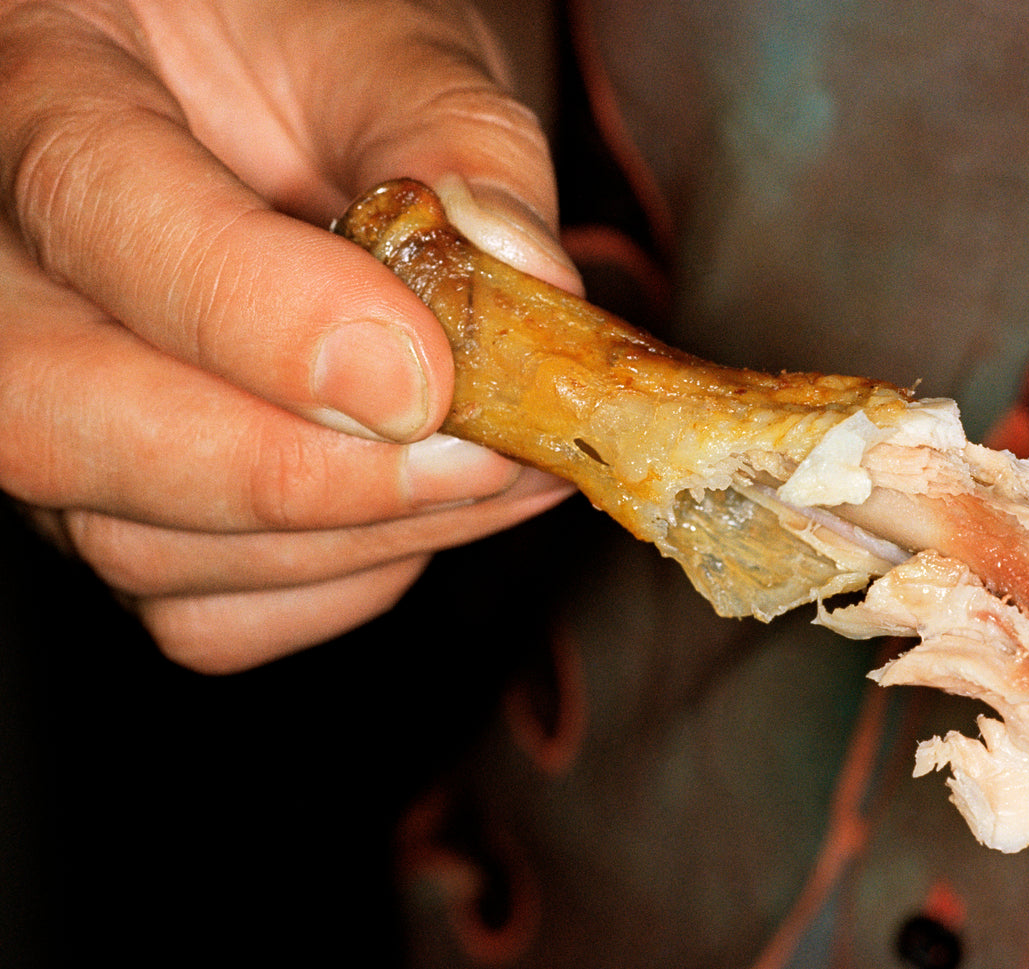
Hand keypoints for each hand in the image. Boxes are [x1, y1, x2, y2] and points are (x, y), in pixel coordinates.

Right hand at [0, 0, 578, 671]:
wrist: (276, 107)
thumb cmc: (317, 61)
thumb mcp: (392, 51)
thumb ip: (454, 143)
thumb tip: (518, 268)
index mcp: (45, 85)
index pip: (95, 209)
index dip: (261, 318)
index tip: (424, 376)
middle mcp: (6, 266)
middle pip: (61, 420)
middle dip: (297, 474)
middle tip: (482, 456)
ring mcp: (55, 402)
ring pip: (140, 541)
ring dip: (353, 539)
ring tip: (506, 470)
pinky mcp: (122, 501)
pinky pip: (199, 608)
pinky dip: (335, 585)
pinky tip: (428, 511)